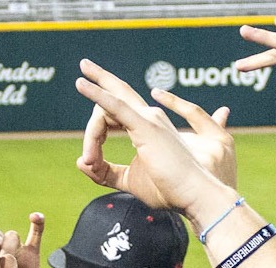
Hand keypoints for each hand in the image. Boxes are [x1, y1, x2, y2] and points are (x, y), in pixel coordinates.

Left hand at [74, 60, 237, 222]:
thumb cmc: (169, 188)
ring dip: (91, 135)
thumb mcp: (128, 180)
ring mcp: (149, 118)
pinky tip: (81, 84)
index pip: (113, 113)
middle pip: (115, 95)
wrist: (194, 194)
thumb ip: (105, 171)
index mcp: (148, 125)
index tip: (91, 164)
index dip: (94, 137)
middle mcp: (149, 116)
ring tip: (90, 158)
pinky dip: (97, 94)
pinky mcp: (145, 125)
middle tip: (84, 63)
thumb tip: (81, 162)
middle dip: (98, 80)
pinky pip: (115, 105)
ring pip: (107, 107)